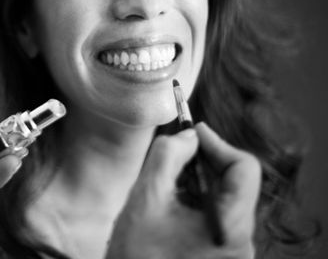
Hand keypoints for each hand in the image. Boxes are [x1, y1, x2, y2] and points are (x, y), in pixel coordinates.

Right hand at [106, 123, 260, 258]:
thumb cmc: (136, 255)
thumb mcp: (146, 196)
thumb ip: (168, 156)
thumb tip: (187, 136)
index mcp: (230, 228)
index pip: (244, 169)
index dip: (218, 143)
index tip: (192, 133)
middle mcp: (241, 244)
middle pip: (237, 183)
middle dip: (206, 162)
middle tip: (178, 151)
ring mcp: (233, 252)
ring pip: (227, 199)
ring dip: (200, 181)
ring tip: (169, 180)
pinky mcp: (222, 256)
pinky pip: (219, 216)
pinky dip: (199, 200)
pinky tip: (174, 202)